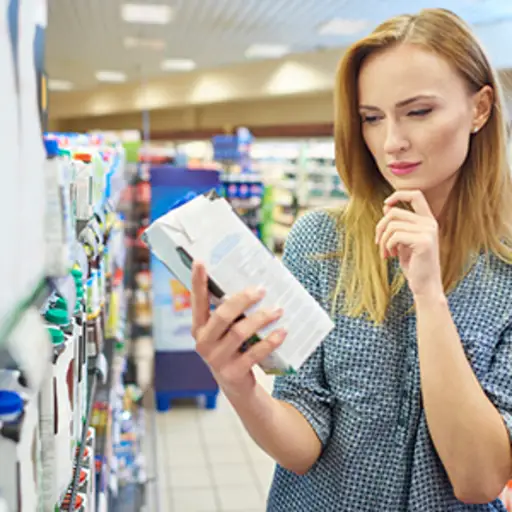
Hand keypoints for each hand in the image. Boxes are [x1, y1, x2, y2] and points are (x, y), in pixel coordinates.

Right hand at [191, 262, 286, 396]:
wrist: (236, 386)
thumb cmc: (232, 348)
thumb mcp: (225, 331)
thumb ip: (231, 313)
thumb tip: (253, 284)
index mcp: (199, 327)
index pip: (197, 301)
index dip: (197, 282)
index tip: (200, 262)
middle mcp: (203, 342)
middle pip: (222, 315)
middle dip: (243, 299)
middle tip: (261, 289)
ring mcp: (216, 359)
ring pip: (240, 332)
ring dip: (261, 318)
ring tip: (279, 310)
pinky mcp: (233, 373)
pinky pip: (254, 353)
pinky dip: (270, 341)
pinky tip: (282, 332)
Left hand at [374, 190, 443, 299]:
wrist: (425, 285)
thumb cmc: (413, 263)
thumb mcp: (403, 241)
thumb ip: (398, 224)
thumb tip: (386, 206)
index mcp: (427, 220)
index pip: (416, 195)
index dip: (399, 194)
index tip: (386, 204)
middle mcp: (430, 223)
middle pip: (394, 213)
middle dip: (380, 227)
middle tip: (378, 243)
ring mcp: (428, 232)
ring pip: (392, 225)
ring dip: (382, 240)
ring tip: (385, 252)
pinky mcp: (424, 242)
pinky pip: (395, 236)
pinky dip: (387, 246)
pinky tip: (391, 256)